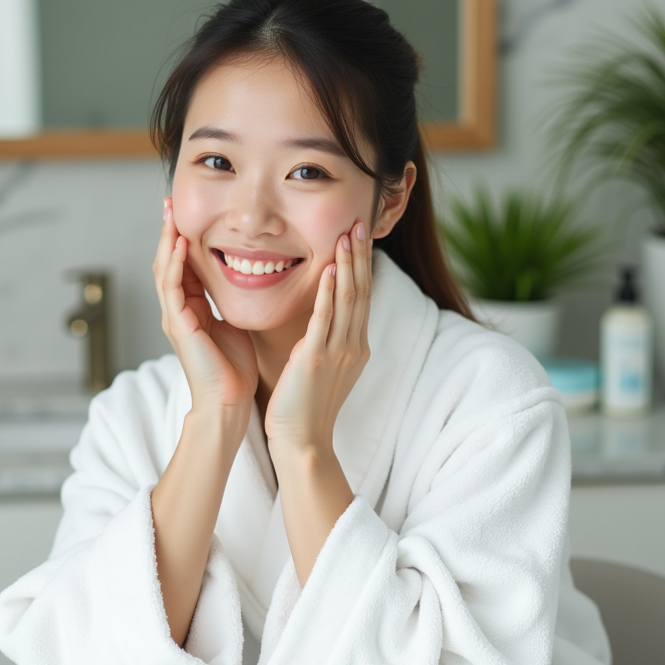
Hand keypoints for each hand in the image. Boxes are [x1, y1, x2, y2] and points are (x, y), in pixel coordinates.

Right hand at [153, 197, 257, 429]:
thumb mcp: (232, 322)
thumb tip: (244, 279)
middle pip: (166, 261)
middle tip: (168, 201)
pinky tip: (180, 244)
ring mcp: (174, 317)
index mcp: (189, 308)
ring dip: (166, 240)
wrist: (227, 402)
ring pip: (164, 270)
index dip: (180, 237)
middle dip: (167, 231)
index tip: (184, 211)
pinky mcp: (178, 326)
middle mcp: (176, 310)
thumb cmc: (233, 368)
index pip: (181, 264)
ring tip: (169, 213)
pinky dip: (175, 264)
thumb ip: (228, 301)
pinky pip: (172, 288)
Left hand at [265, 221, 371, 456]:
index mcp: (355, 347)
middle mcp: (353, 345)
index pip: (360, 297)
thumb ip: (327, 341)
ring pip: (347, 299)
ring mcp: (339, 351)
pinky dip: (328, 293)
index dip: (361, 265)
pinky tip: (329, 270)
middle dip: (360, 256)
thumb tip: (322, 320)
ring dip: (348, 264)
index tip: (358, 238)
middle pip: (360, 291)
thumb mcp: (324, 368)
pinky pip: (326, 319)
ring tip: (347, 234)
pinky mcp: (318, 358)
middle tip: (359, 223)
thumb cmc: (306, 408)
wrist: (303, 441)